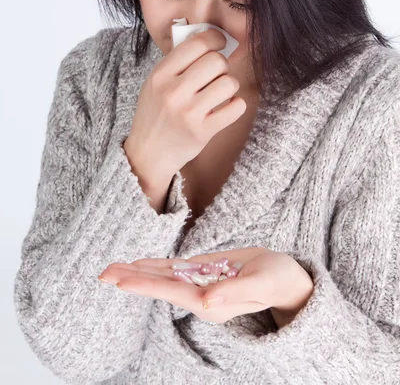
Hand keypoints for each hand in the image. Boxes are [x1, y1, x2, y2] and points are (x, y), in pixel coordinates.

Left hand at [98, 247, 313, 325]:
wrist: (286, 277)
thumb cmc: (278, 280)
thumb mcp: (261, 283)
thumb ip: (234, 292)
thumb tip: (205, 302)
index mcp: (212, 303)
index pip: (172, 293)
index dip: (146, 286)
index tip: (121, 282)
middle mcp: (201, 296)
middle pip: (160, 287)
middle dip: (132, 279)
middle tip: (102, 273)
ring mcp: (201, 285)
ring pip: (163, 278)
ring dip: (137, 272)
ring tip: (112, 268)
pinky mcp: (204, 273)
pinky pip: (175, 269)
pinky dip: (156, 266)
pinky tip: (139, 263)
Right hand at [124, 28, 246, 186]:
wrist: (147, 154)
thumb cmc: (155, 114)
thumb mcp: (154, 83)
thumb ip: (176, 63)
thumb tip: (207, 39)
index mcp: (160, 75)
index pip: (197, 44)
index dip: (215, 38)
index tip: (220, 42)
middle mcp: (174, 92)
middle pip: (216, 61)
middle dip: (222, 65)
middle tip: (217, 74)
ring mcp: (189, 113)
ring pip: (229, 83)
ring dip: (230, 86)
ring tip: (221, 92)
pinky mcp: (203, 131)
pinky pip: (236, 108)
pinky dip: (237, 105)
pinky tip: (228, 106)